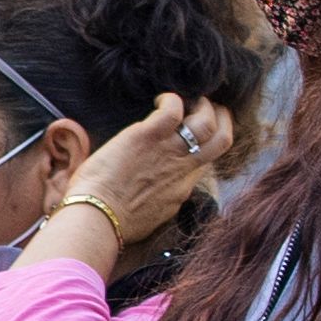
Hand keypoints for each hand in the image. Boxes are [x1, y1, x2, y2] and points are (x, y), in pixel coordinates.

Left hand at [40, 92, 236, 249]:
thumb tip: (162, 191)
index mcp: (183, 188)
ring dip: (203, 105)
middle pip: (222, 140)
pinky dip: (172, 100)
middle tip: (212, 107)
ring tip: (190, 99)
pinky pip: (173, 109)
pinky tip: (160, 99)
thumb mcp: (152, 214)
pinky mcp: (148, 136)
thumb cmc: (114, 220)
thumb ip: (163, 198)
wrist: (98, 218)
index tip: (198, 135)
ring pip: (206, 122)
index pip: (208, 160)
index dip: (207, 144)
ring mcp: (168, 151)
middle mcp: (183, 168)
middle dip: (223, 119)